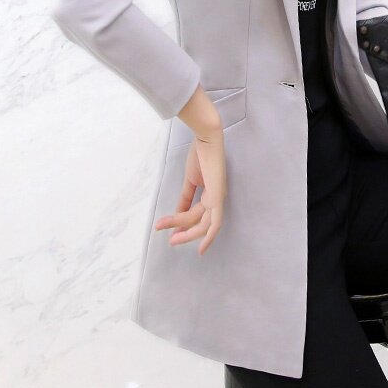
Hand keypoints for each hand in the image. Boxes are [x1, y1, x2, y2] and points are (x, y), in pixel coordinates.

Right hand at [153, 134, 227, 254]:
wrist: (207, 139)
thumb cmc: (200, 155)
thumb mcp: (190, 181)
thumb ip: (185, 198)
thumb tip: (177, 213)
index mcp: (211, 194)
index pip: (195, 213)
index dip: (182, 222)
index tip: (168, 230)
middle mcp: (217, 199)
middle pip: (199, 221)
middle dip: (183, 231)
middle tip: (169, 240)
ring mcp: (219, 199)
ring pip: (203, 224)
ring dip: (187, 233)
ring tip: (171, 238)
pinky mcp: (218, 198)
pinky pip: (216, 222)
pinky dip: (209, 237)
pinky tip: (201, 248)